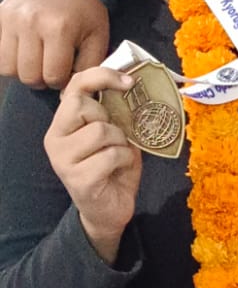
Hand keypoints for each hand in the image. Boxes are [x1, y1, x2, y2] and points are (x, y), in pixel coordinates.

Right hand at [0, 0, 123, 86]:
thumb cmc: (88, 12)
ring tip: (36, 59)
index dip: (60, 80)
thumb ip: (87, 69)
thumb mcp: (98, 40)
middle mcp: (31, 22)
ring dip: (22, 69)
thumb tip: (67, 92)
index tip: (65, 72)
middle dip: (41, 78)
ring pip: (6, 67)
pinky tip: (23, 49)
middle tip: (50, 67)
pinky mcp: (0, 13)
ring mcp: (11, 17)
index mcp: (58, 29)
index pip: (52, 76)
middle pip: (27, 75)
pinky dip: (8, 55)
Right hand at [44, 67, 142, 263]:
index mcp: (63, 123)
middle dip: (110, 119)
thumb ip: (114, 112)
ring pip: (100, 131)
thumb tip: (131, 84)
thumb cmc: (113, 168)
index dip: (101, 76)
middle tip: (116, 138)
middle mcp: (55, 139)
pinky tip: (119, 170)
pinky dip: (124, 160)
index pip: (74, 86)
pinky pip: (111, 155)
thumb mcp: (115, 134)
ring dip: (120, 142)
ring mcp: (62, 160)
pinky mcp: (77, 178)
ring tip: (118, 156)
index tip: (129, 82)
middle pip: (84, 107)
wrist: (109, 210)